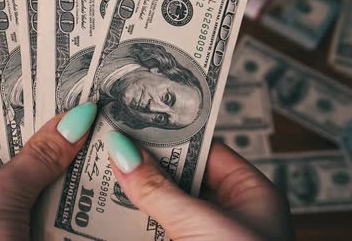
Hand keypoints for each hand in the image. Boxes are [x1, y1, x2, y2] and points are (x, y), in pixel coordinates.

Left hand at [0, 103, 97, 240]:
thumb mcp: (1, 195)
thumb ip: (38, 156)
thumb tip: (74, 120)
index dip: (13, 112)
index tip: (50, 96)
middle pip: (0, 155)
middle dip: (38, 144)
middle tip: (75, 121)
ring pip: (17, 182)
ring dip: (48, 172)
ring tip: (83, 146)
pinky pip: (24, 208)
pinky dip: (47, 200)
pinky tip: (77, 185)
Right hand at [108, 132, 294, 240]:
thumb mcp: (202, 223)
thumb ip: (159, 189)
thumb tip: (122, 153)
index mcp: (250, 193)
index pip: (205, 149)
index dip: (170, 135)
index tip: (136, 122)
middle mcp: (228, 213)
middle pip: (179, 177)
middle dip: (145, 164)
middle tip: (110, 145)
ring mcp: (204, 236)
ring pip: (163, 205)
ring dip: (134, 194)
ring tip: (101, 172)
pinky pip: (153, 231)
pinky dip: (133, 223)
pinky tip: (106, 212)